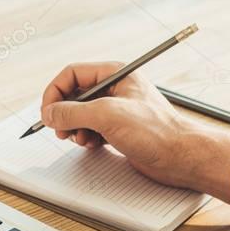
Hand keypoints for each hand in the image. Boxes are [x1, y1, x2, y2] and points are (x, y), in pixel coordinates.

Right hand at [40, 62, 229, 205]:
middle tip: (61, 130)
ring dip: (74, 128)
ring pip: (79, 114)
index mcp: (114, 74)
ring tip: (81, 139)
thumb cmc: (156, 131)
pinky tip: (93, 144)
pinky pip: (90, 128)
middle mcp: (114, 89)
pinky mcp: (117, 128)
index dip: (55, 92)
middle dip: (63, 113)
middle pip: (73, 95)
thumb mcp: (107, 116)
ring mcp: (115, 109)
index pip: (71, 74)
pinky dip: (85, 137)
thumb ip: (73, 113)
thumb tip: (49, 113)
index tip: (47, 112)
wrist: (181, 156)